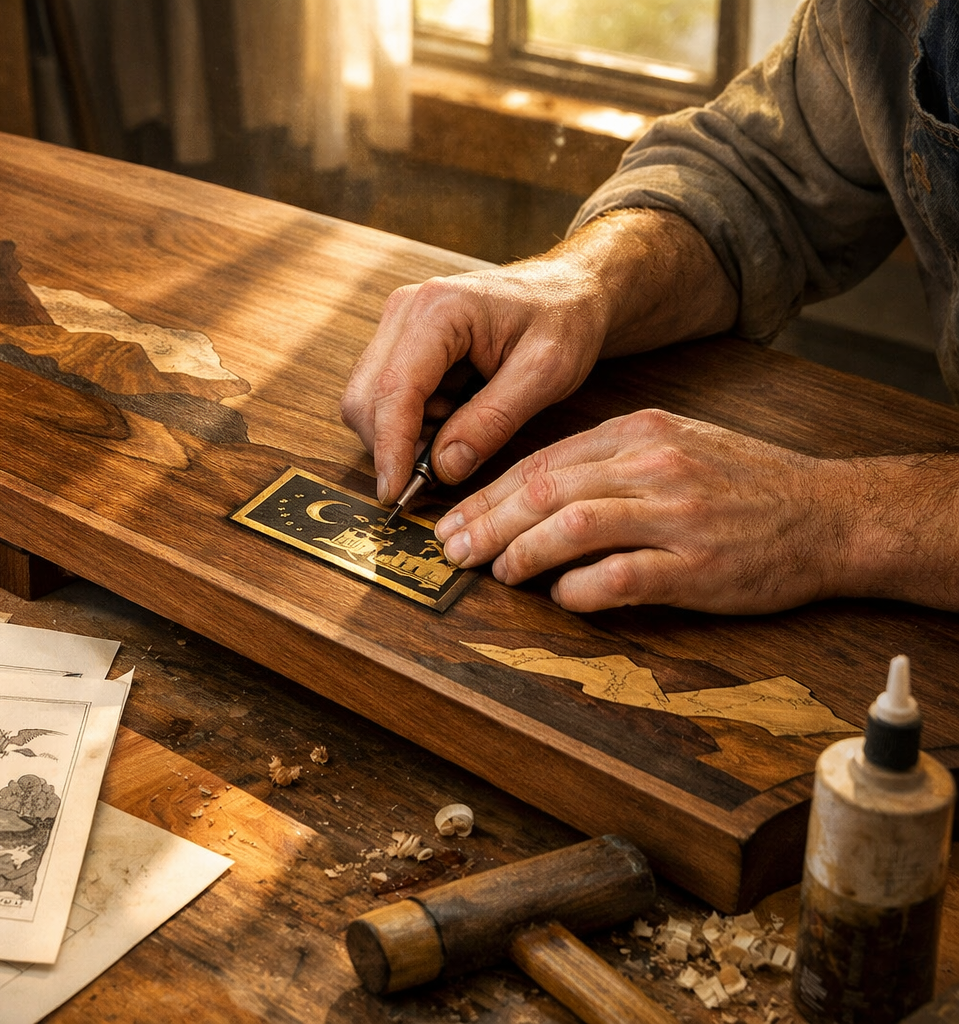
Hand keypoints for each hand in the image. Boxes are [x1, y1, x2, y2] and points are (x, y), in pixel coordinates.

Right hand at [342, 211, 740, 505]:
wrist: (570, 291)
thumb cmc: (565, 321)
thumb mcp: (546, 374)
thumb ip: (493, 422)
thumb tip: (443, 469)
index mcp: (438, 309)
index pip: (393, 390)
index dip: (390, 448)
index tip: (394, 494)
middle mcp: (405, 310)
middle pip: (365, 398)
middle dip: (394, 445)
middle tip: (441, 469)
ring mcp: (397, 325)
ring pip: (369, 401)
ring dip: (406, 434)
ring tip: (464, 429)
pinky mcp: (400, 341)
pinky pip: (384, 397)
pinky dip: (413, 422)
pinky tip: (454, 416)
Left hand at [435, 409, 860, 613]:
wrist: (833, 515)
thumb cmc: (746, 485)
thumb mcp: (675, 445)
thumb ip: (607, 462)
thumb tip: (531, 494)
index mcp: (639, 432)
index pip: (541, 460)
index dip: (487, 493)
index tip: (453, 518)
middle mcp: (653, 466)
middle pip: (544, 490)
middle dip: (486, 523)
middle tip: (453, 550)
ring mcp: (677, 515)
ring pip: (573, 526)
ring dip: (523, 553)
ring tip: (500, 572)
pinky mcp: (698, 567)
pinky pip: (620, 577)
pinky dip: (579, 589)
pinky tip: (562, 597)